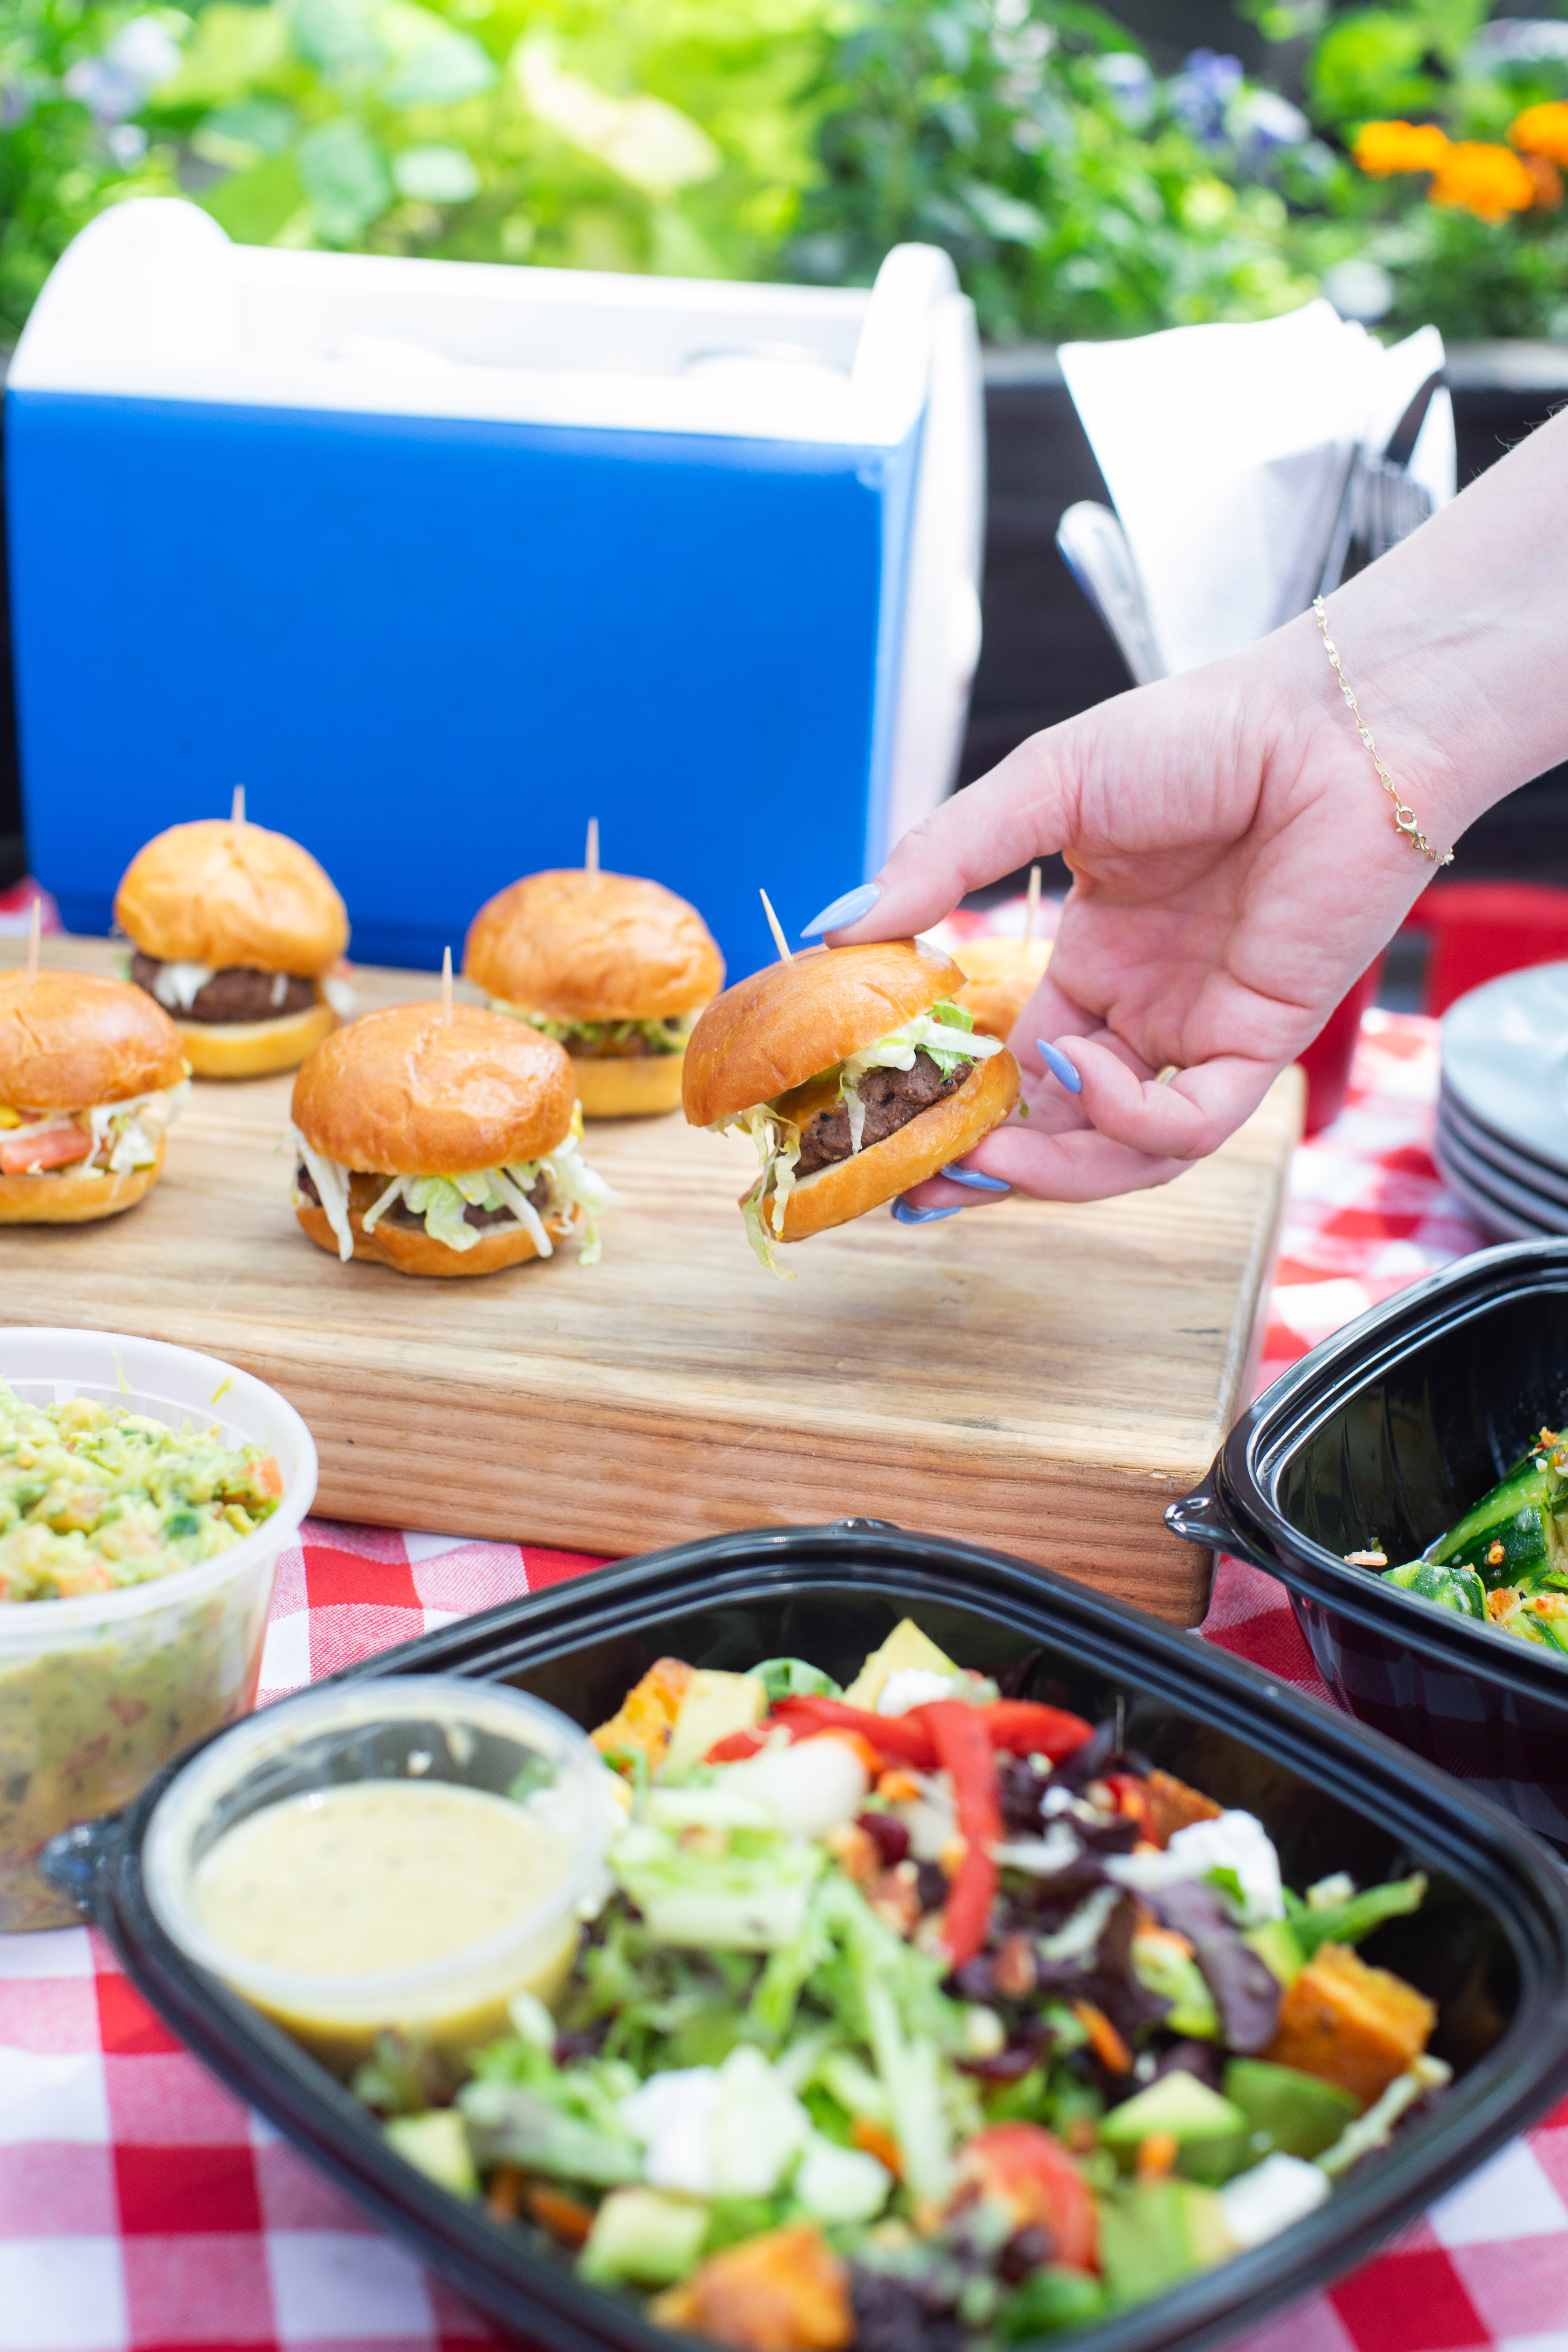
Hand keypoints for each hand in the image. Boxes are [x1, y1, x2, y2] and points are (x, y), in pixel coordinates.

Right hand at [834, 614, 1463, 1205]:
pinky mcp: (1261, 1040)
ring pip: (1125, 1148)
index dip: (956, 1104)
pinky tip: (1081, 1073)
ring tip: (987, 1159)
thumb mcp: (1041, 789)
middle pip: (1060, 1124)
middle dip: (990, 1168)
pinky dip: (1127, 1122)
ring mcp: (1200, 1027)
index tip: (887, 1126)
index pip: (1017, 1063)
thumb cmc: (1198, 734)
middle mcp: (1145, 1006)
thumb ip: (940, 860)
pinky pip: (1189, 1124)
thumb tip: (835, 924)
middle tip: (918, 1191)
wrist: (1327, 722)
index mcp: (1095, 956)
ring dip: (1054, 1168)